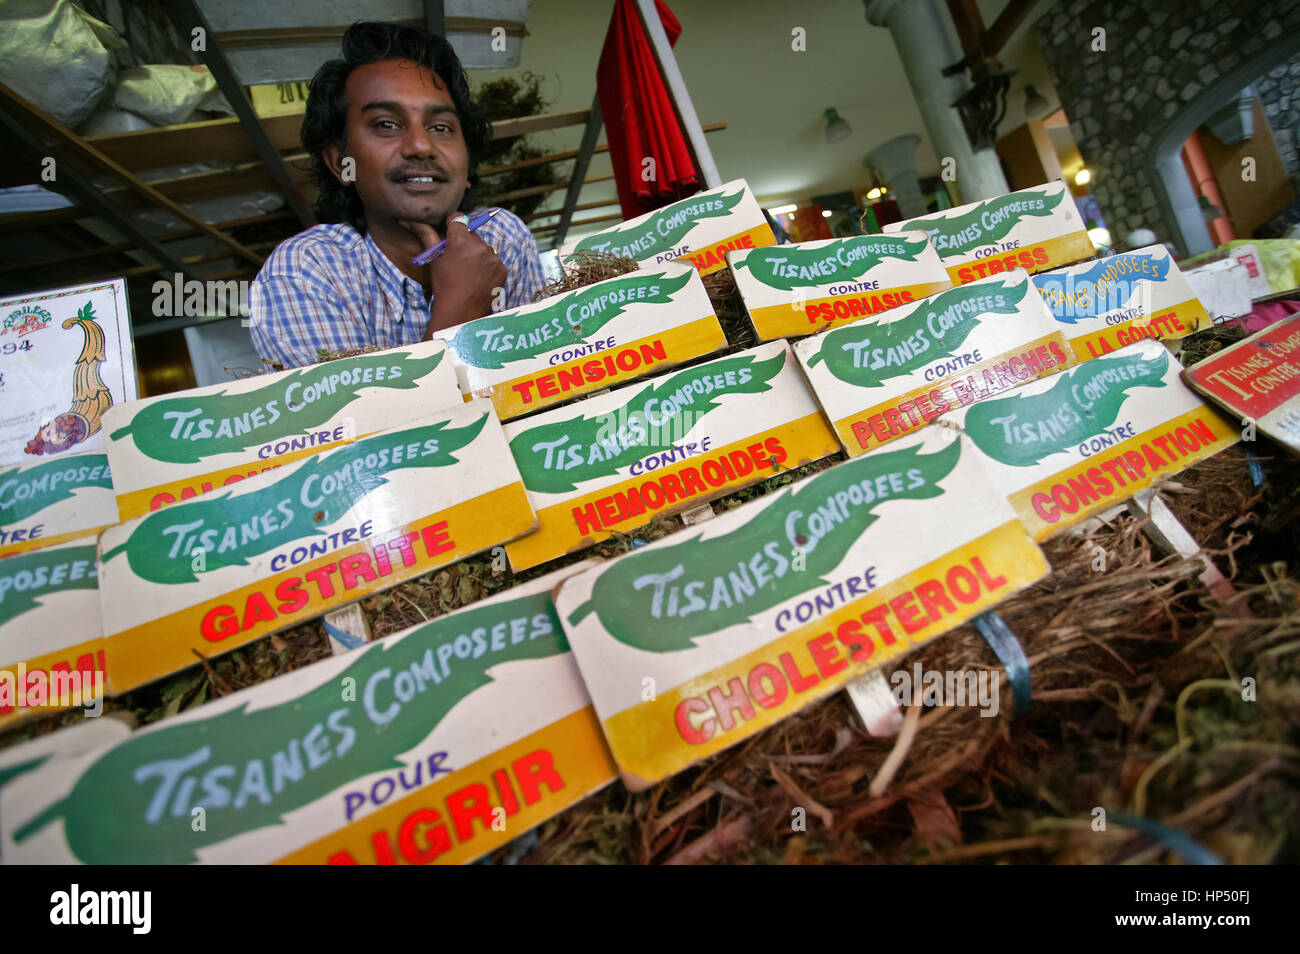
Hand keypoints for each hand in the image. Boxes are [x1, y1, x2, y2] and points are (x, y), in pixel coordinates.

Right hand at [404, 214, 507, 335]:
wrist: (460, 311)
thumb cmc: (443, 285)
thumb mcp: (434, 260)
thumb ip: (429, 237)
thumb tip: (416, 222)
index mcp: (460, 239)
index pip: (458, 219)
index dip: (453, 224)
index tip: (450, 231)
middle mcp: (479, 245)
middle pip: (472, 235)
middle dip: (465, 242)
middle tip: (458, 260)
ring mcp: (492, 257)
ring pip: (484, 248)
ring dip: (477, 255)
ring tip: (468, 272)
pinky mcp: (501, 269)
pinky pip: (494, 262)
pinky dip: (488, 267)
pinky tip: (478, 278)